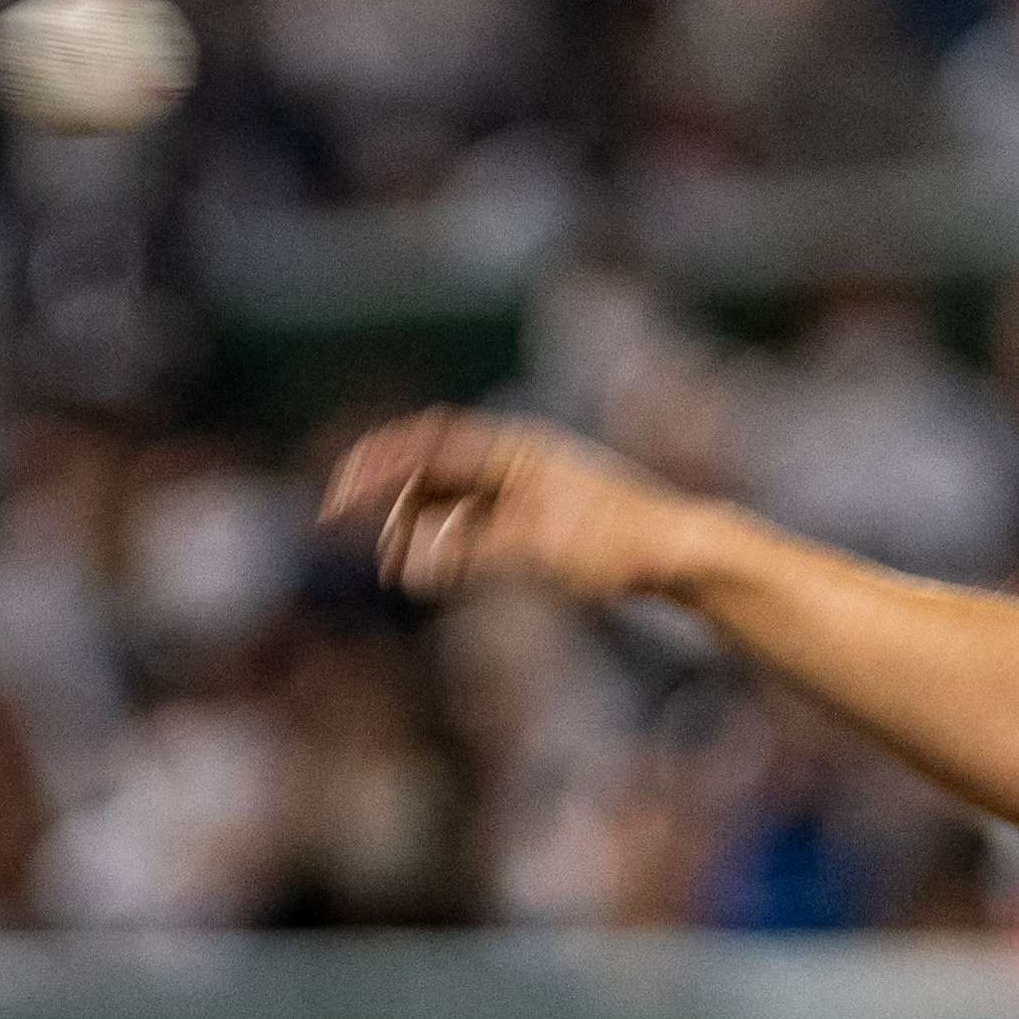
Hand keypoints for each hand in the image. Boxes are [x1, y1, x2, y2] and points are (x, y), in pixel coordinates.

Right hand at [321, 407, 719, 598]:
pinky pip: (471, 519)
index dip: (376, 466)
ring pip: (449, 498)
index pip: (427, 446)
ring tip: (399, 573)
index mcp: (515, 452)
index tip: (338, 496)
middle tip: (355, 538)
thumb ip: (476, 550)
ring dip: (415, 528)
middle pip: (431, 471)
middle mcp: (515, 461)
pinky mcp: (533, 515)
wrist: (680, 553)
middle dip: (389, 503)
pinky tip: (429, 570)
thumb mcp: (546, 549)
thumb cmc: (621, 546)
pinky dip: (444, 540)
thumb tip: (413, 559)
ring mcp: (524, 486)